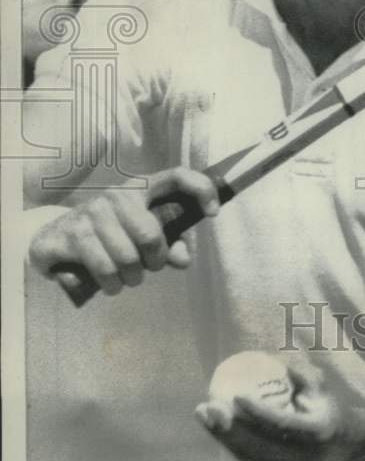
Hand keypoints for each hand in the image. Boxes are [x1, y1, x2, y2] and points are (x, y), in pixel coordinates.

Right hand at [29, 167, 219, 295]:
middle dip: (153, 262)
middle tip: (146, 270)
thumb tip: (184, 259)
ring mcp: (90, 212)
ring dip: (130, 279)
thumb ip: (169, 244)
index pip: (177, 176)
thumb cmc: (109, 234)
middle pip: (150, 235)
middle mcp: (115, 194)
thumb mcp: (140, 234)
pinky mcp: (69, 235)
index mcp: (140, 187)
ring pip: (126, 258)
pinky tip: (109, 283)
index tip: (214, 212)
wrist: (53, 235)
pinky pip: (102, 268)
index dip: (201, 189)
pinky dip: (111, 285)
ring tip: (125, 279)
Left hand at [196, 354, 352, 460]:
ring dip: (221, 436)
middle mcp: (299, 458)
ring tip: (203, 414)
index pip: (280, 425)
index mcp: (314, 432)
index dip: (257, 412)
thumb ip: (302, 373)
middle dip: (227, 427)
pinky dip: (230, 444)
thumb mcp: (321, 387)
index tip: (237, 396)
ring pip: (247, 456)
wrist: (342, 447)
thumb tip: (276, 361)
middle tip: (207, 405)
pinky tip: (215, 427)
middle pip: (256, 445)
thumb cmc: (327, 409)